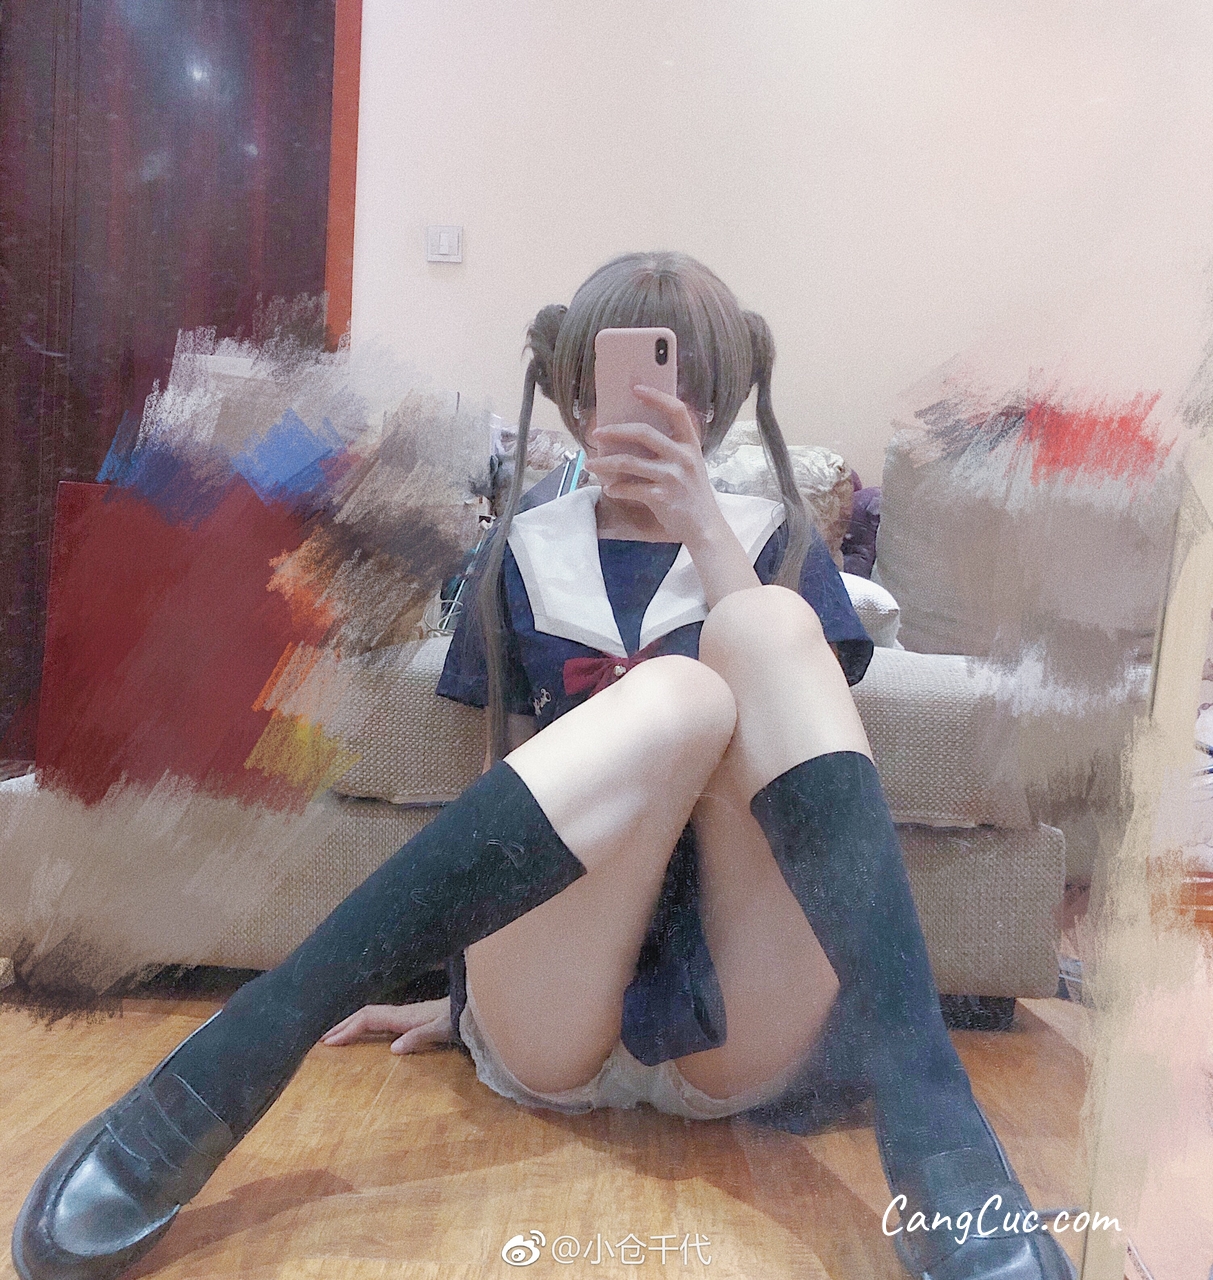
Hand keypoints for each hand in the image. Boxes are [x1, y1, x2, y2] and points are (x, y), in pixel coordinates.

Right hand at [320, 998, 452, 1054]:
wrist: (470, 1008)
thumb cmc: (456, 1019)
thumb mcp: (438, 1030)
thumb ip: (418, 1037)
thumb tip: (392, 1049)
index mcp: (401, 1016)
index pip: (367, 1019)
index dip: (347, 1029)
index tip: (328, 1041)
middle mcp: (398, 1013)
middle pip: (363, 1015)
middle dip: (341, 1025)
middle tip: (319, 1038)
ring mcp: (402, 1015)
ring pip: (369, 1015)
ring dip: (350, 1024)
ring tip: (332, 1035)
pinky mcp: (407, 1018)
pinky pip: (378, 1019)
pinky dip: (363, 1024)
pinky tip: (360, 1031)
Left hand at [587, 385, 725, 546]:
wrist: (704, 526)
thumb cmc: (692, 493)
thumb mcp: (689, 464)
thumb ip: (671, 448)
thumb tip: (634, 433)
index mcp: (690, 444)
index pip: (676, 410)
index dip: (656, 396)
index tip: (636, 389)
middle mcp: (683, 457)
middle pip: (643, 432)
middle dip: (615, 430)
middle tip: (597, 433)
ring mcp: (673, 477)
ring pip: (629, 462)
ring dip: (605, 463)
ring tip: (590, 464)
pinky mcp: (662, 497)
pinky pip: (630, 488)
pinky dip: (616, 489)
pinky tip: (609, 489)